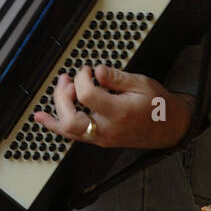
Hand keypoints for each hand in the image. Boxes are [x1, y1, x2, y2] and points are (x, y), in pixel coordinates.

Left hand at [33, 63, 194, 150]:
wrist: (169, 127)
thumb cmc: (158, 105)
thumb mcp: (142, 83)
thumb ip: (117, 78)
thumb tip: (96, 71)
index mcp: (119, 113)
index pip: (87, 96)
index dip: (82, 79)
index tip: (88, 71)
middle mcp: (107, 129)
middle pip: (70, 118)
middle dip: (62, 96)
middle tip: (68, 80)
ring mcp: (101, 137)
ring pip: (67, 129)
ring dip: (58, 106)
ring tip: (60, 87)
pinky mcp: (98, 139)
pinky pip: (71, 135)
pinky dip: (54, 125)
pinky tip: (41, 118)